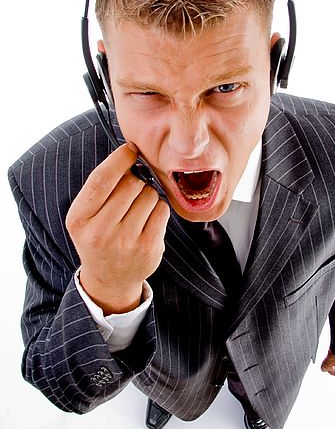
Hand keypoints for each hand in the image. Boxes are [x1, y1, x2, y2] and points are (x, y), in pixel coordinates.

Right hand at [66, 143, 169, 314]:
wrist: (110, 279)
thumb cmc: (99, 236)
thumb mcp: (86, 216)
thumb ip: (102, 188)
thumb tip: (131, 152)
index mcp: (79, 219)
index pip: (102, 179)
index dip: (119, 159)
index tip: (130, 149)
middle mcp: (100, 232)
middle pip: (131, 184)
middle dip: (135, 180)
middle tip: (131, 193)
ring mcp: (127, 241)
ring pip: (149, 194)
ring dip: (148, 195)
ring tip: (137, 211)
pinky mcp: (149, 247)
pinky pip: (162, 209)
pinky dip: (158, 208)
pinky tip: (147, 220)